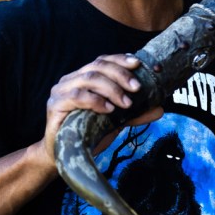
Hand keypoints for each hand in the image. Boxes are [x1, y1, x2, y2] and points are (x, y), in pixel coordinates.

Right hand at [41, 53, 163, 164]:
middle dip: (120, 75)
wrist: (65, 155)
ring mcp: (60, 90)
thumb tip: (160, 109)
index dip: (120, 60)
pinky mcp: (55, 104)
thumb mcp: (114, 121)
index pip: (102, 61)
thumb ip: (134, 113)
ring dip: (111, 89)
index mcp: (83, 77)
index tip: (138, 64)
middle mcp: (71, 79)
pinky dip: (95, 100)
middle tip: (136, 88)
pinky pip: (77, 95)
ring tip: (126, 103)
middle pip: (97, 66)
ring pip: (89, 78)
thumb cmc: (87, 134)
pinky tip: (108, 109)